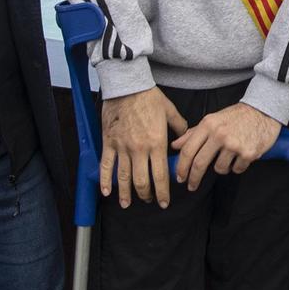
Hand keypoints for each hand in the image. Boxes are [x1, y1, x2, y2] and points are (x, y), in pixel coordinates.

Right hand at [100, 88, 188, 208]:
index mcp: (157, 143)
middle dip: (146, 194)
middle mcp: (139, 149)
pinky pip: (105, 165)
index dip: (162, 192)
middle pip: (142, 181)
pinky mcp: (108, 142)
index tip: (163, 202)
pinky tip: (106, 192)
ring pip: (123, 178)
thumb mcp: (170, 111)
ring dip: (125, 194)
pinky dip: (104, 181)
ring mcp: (122, 147)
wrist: (127, 85)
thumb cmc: (150, 97)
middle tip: (149, 200)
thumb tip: (184, 137)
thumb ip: (179, 126)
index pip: (161, 175)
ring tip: (127, 204)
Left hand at [173, 102, 282, 185]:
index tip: (180, 176)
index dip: (181, 167)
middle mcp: (219, 134)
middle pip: (199, 164)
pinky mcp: (248, 153)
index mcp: (208, 124)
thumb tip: (176, 145)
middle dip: (193, 178)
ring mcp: (234, 145)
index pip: (188, 150)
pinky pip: (236, 169)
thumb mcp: (213, 119)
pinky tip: (241, 155)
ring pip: (219, 168)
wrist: (264, 111)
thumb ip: (193, 133)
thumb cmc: (237, 116)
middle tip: (191, 185)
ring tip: (229, 156)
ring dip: (222, 167)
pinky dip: (237, 166)